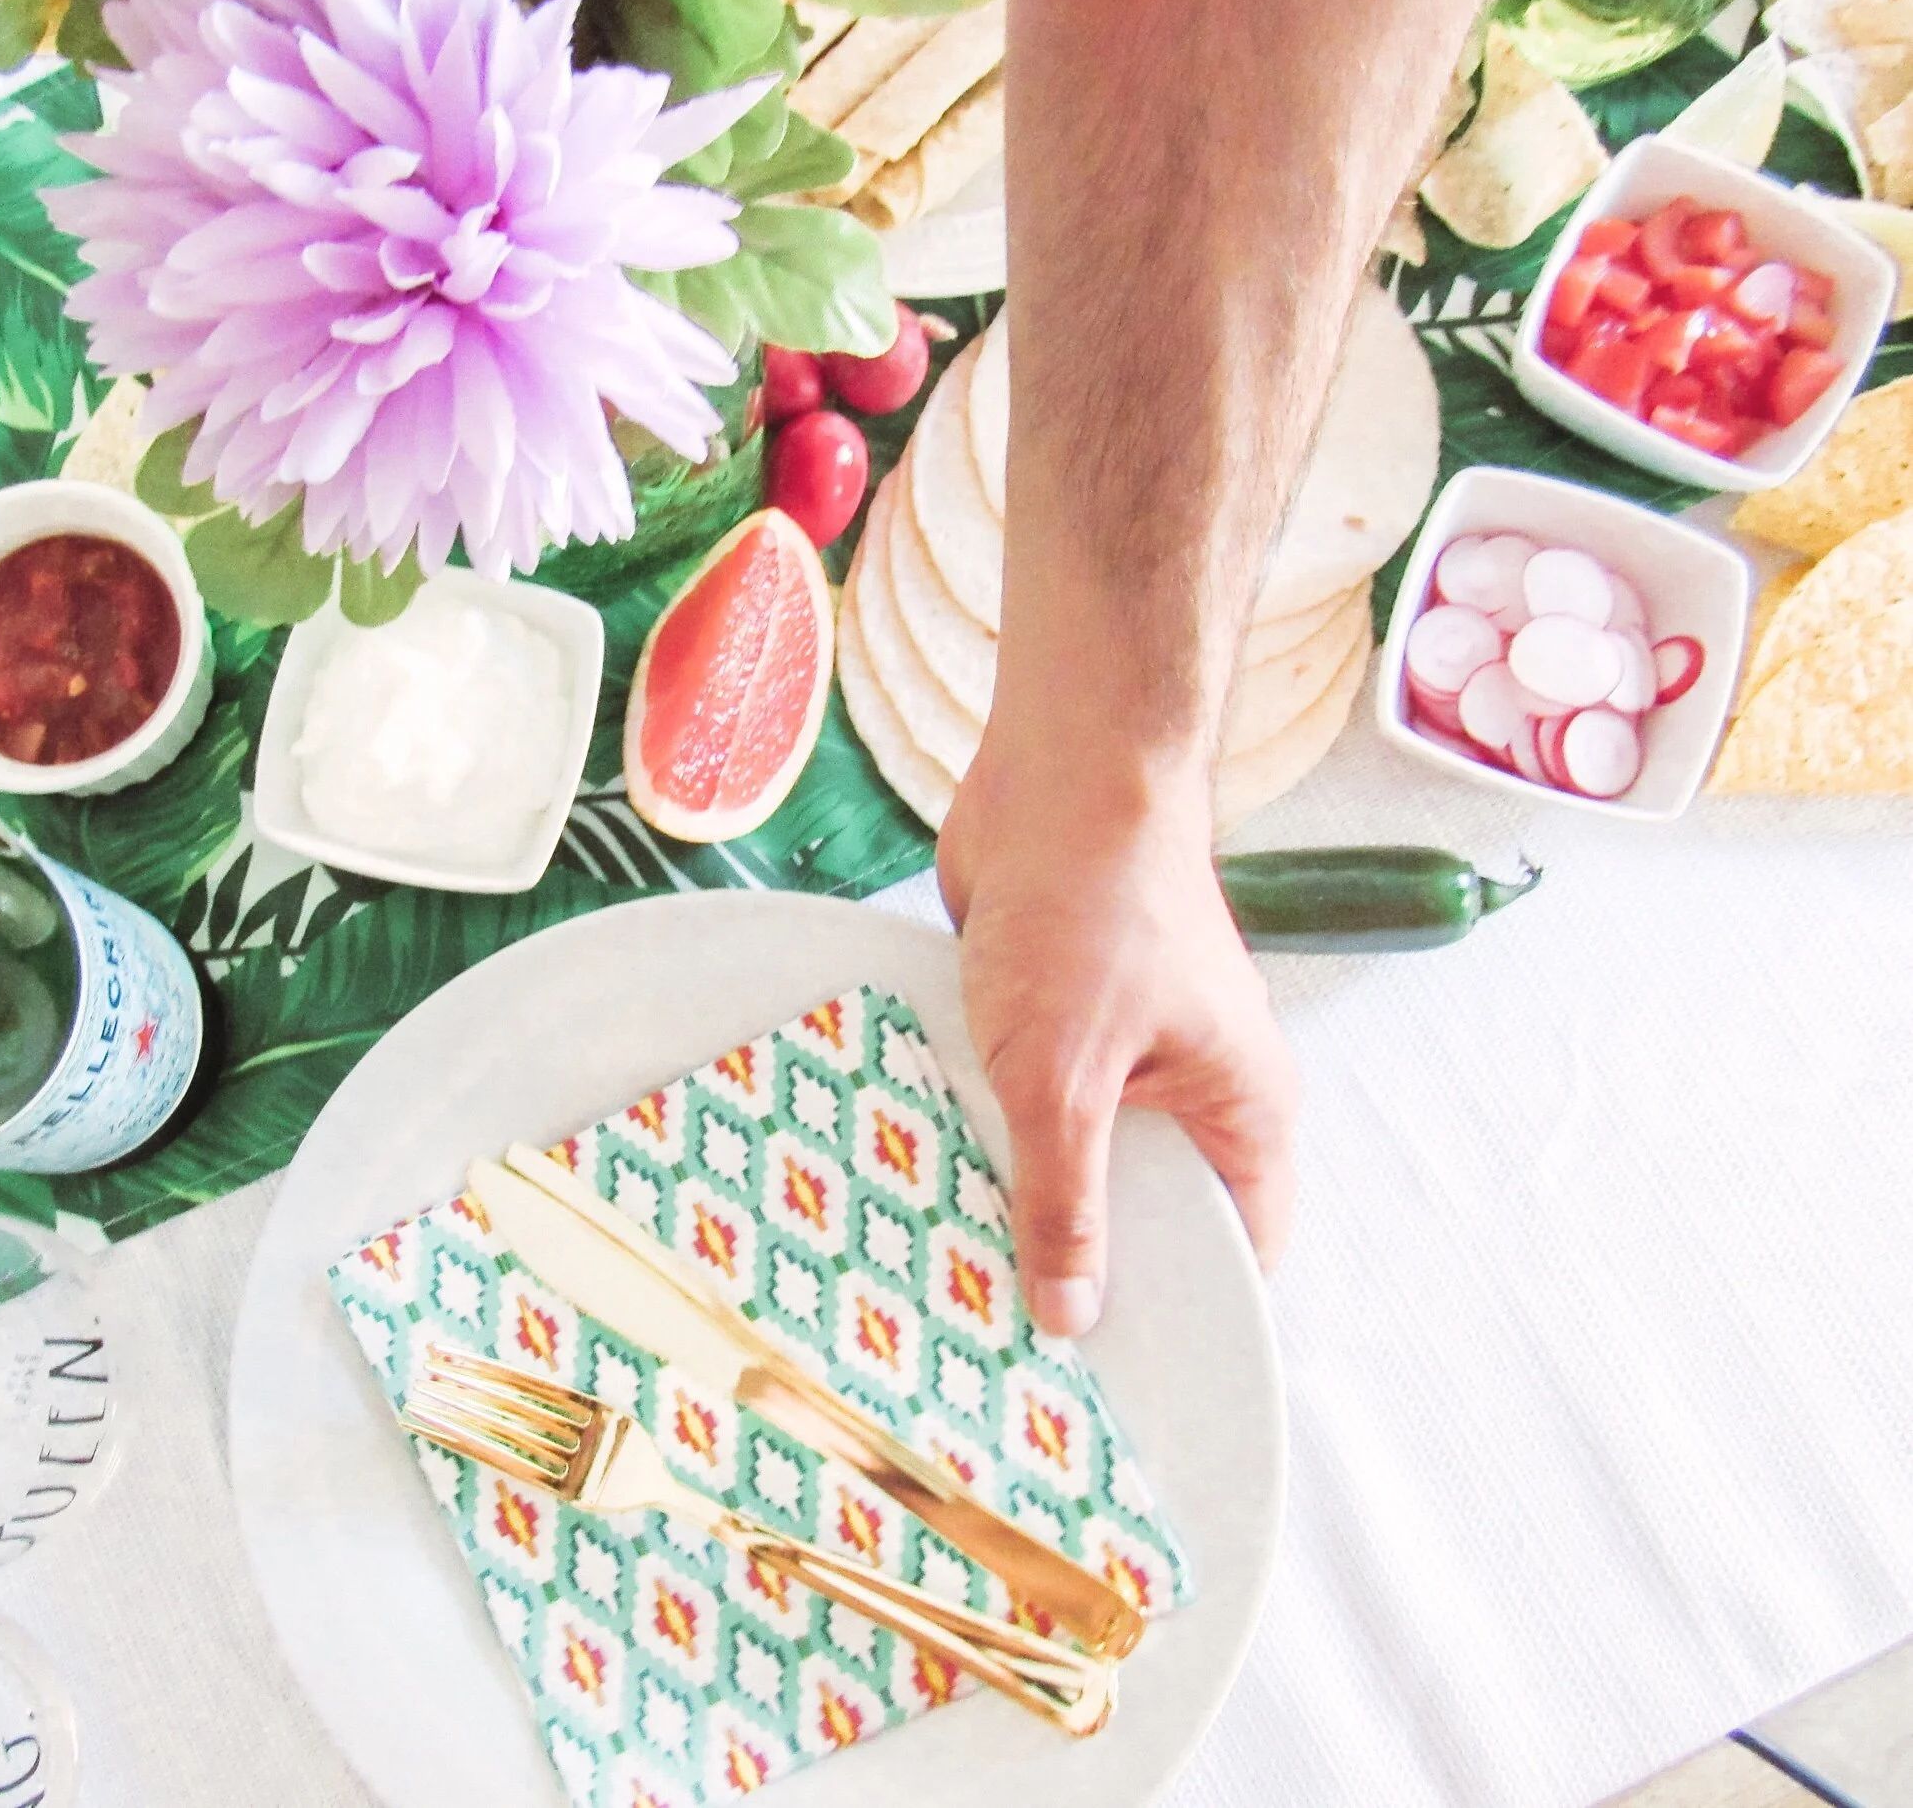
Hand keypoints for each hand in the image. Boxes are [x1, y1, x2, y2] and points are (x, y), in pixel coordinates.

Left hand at [936, 749, 1298, 1335]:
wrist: (1058, 769)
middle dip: (1074, 1269)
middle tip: (999, 1348)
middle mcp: (1189, 1093)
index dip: (1181, 1317)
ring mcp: (1118, 1056)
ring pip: (1068, 1161)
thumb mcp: (1071, 1074)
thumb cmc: (1095, 902)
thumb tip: (1071, 1316)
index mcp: (1242, 1114)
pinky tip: (914, 1181)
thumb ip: (1066, 1198)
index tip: (1110, 1388)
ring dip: (1011, 1196)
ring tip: (944, 1278)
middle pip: (1140, 1215)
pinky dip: (976, 1133)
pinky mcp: (1049, 1022)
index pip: (1235, 1253)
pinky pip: (1018, 1105)